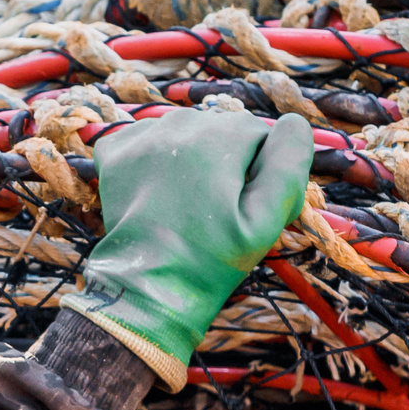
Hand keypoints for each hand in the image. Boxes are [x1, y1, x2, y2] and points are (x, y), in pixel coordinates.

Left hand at [66, 108, 313, 387]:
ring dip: (193, 162)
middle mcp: (179, 122)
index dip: (262, 175)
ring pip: (188, 136)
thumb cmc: (210, 259)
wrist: (145, 287)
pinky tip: (158, 194)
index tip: (246, 210)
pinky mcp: (114, 152)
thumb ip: (287, 165)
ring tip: (185, 208)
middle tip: (215, 215)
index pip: (262, 137)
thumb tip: (294, 123)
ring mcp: (142, 135)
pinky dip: (156, 161)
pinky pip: (149, 141)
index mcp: (221, 133)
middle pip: (223, 133)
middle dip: (227, 166)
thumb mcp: (267, 219)